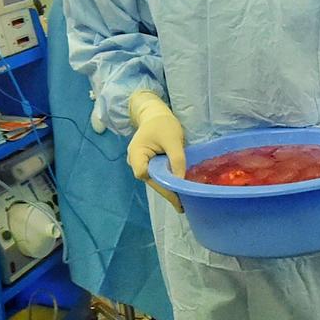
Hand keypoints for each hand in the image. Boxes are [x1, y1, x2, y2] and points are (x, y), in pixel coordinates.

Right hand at [127, 92, 185, 212]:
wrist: (155, 114)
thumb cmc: (163, 124)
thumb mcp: (172, 139)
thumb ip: (176, 159)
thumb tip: (180, 180)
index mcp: (136, 155)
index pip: (144, 174)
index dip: (159, 184)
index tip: (175, 193)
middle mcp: (136, 162)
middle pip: (151, 180)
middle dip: (166, 192)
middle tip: (182, 205)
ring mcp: (142, 164)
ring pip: (155, 180)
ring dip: (168, 188)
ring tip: (183, 201)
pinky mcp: (150, 164)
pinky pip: (158, 175)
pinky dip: (168, 181)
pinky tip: (179, 188)